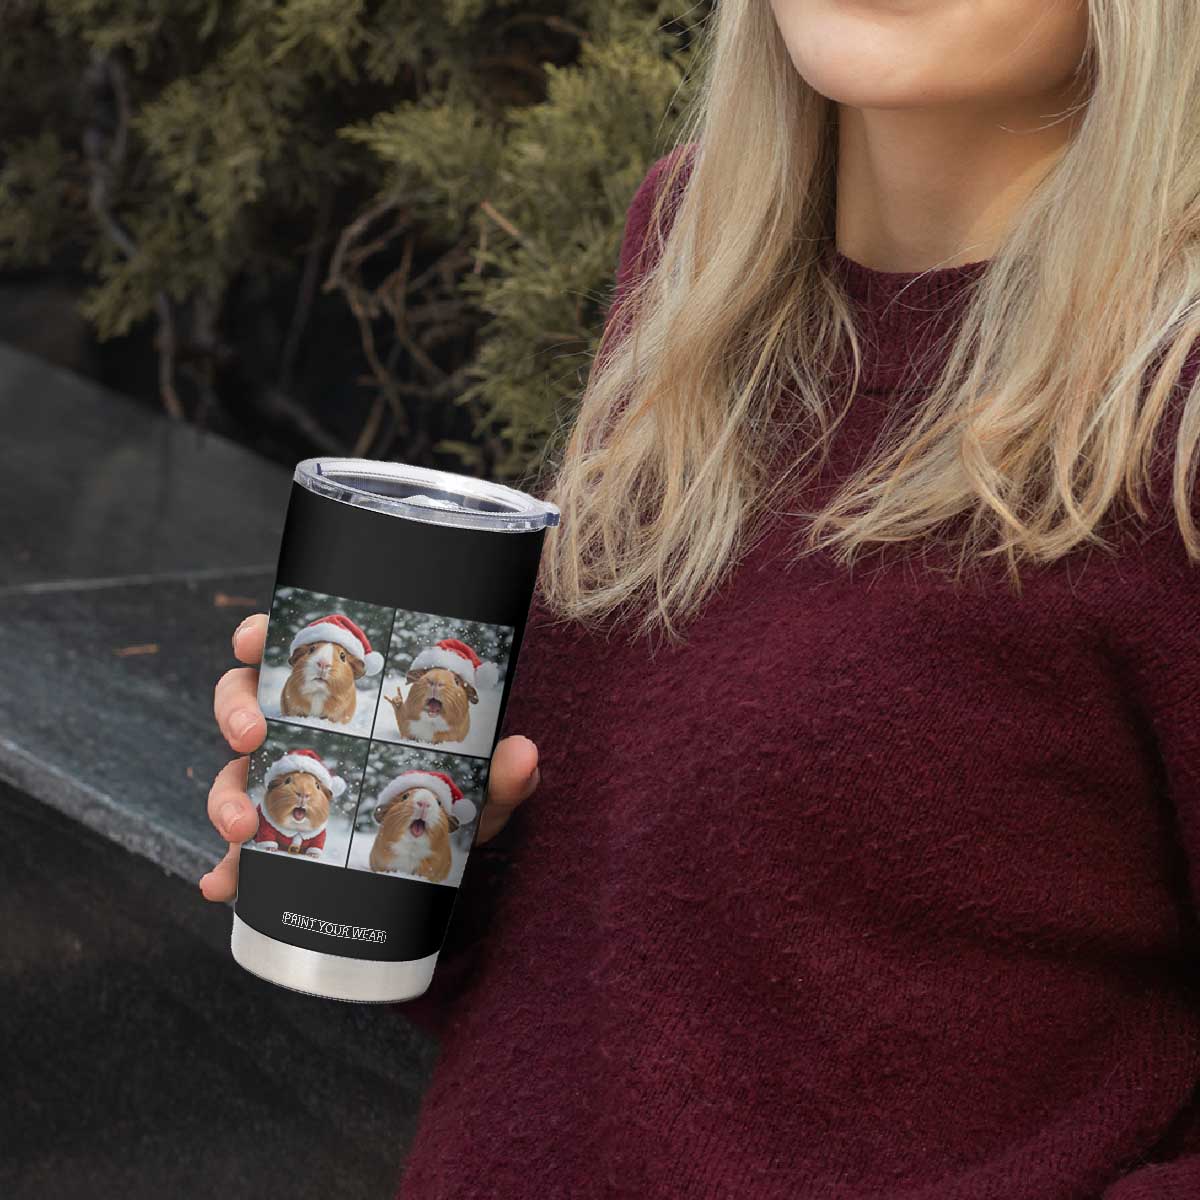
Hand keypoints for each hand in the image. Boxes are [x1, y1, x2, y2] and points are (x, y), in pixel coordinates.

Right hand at [199, 613, 540, 900]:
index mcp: (344, 699)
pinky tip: (224, 885)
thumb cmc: (454, 798)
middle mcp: (305, 732)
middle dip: (234, 713)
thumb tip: (522, 755)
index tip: (252, 638)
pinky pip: (239, 851)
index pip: (292, 652)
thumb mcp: (479, 785)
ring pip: (232, 774)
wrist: (443, 858)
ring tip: (240, 828)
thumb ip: (500, 772)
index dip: (260, 637)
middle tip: (251, 736)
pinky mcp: (277, 839)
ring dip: (224, 796)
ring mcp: (285, 784)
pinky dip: (226, 868)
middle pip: (244, 702)